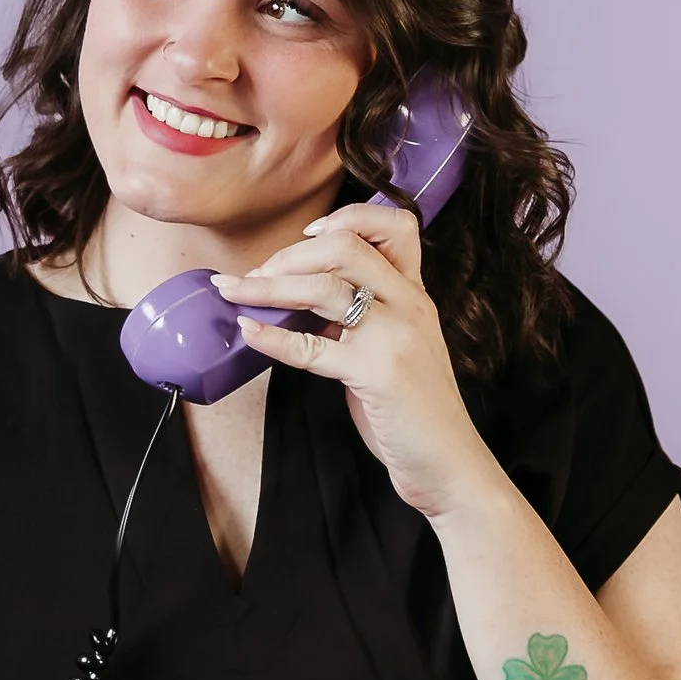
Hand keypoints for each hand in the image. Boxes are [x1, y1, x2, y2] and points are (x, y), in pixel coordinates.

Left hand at [215, 202, 502, 522]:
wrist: (448, 461)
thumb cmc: (416, 407)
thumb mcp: (397, 346)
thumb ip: (360, 318)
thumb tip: (299, 300)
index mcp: (415, 294)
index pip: (394, 225)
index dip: (348, 218)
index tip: (307, 236)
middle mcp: (408, 305)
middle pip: (346, 247)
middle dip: (289, 254)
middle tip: (254, 273)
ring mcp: (394, 338)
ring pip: (324, 289)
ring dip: (267, 287)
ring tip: (232, 292)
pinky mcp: (376, 375)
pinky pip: (311, 348)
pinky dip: (272, 337)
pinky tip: (249, 332)